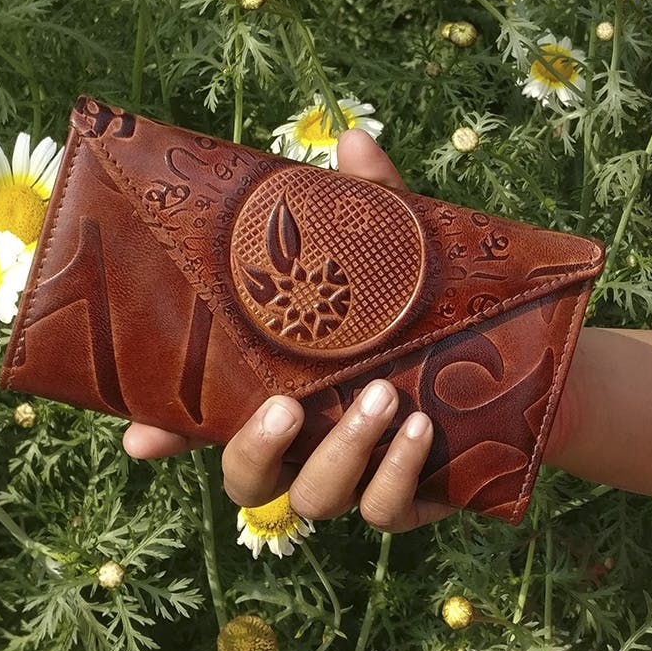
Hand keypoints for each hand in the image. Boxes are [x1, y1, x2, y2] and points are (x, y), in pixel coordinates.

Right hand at [122, 129, 455, 531]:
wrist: (511, 371)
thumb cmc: (426, 313)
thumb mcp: (395, 259)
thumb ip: (370, 207)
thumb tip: (354, 138)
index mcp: (282, 393)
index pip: (208, 423)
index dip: (167, 436)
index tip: (140, 438)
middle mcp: (307, 445)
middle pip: (246, 483)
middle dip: (255, 453)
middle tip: (286, 407)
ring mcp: (353, 478)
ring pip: (316, 500)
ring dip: (341, 454)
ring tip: (384, 397)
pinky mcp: (404, 499)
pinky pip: (385, 512)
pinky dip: (397, 475)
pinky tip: (422, 428)